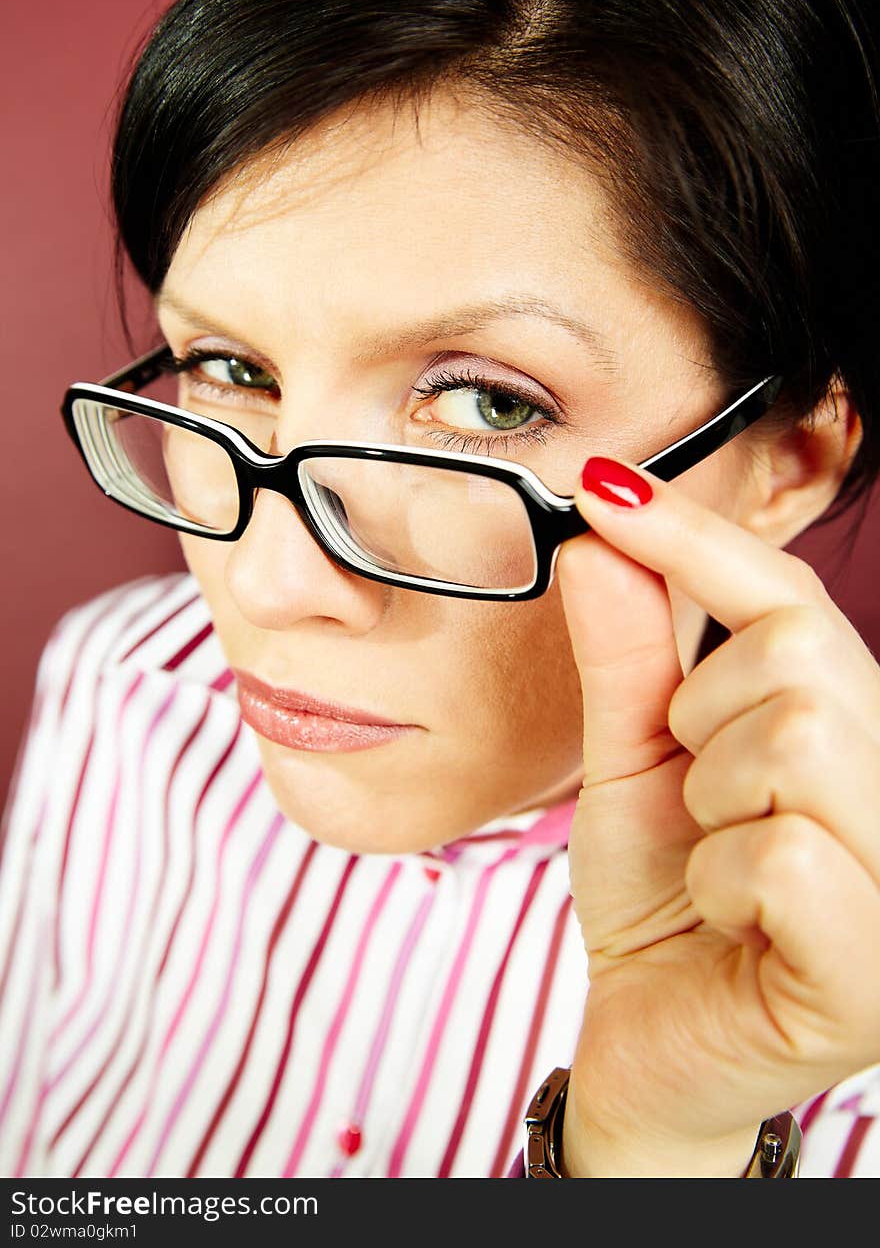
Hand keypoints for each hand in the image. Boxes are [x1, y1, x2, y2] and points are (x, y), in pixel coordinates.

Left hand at [555, 455, 879, 1176]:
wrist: (651, 1045)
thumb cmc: (660, 899)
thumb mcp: (631, 762)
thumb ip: (627, 655)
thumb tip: (603, 537)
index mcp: (853, 731)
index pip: (790, 602)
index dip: (696, 539)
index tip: (599, 488)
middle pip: (798, 659)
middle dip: (701, 715)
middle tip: (691, 789)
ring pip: (793, 742)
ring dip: (708, 798)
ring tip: (711, 857)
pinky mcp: (875, 966)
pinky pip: (780, 852)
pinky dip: (717, 877)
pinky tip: (726, 918)